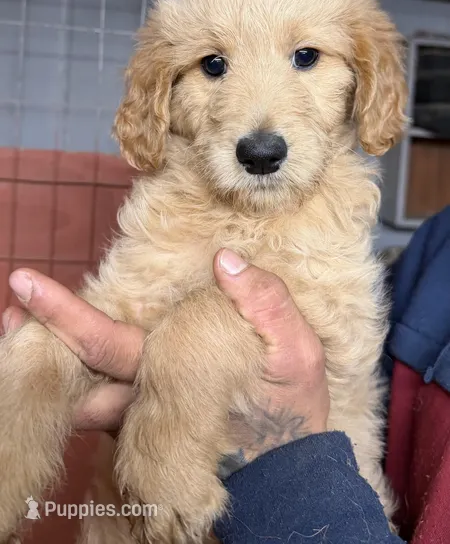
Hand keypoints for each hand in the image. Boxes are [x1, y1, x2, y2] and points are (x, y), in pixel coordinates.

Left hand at [2, 254, 329, 465]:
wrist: (289, 475)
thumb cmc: (291, 413)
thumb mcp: (296, 351)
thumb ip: (263, 302)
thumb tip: (225, 261)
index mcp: (169, 374)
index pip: (103, 341)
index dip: (62, 313)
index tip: (22, 282)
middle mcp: (143, 400)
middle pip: (76, 372)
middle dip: (36, 339)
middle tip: (9, 305)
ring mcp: (142, 415)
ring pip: (84, 390)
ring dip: (53, 356)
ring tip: (20, 322)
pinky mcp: (150, 422)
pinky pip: (104, 398)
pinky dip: (81, 372)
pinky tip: (71, 349)